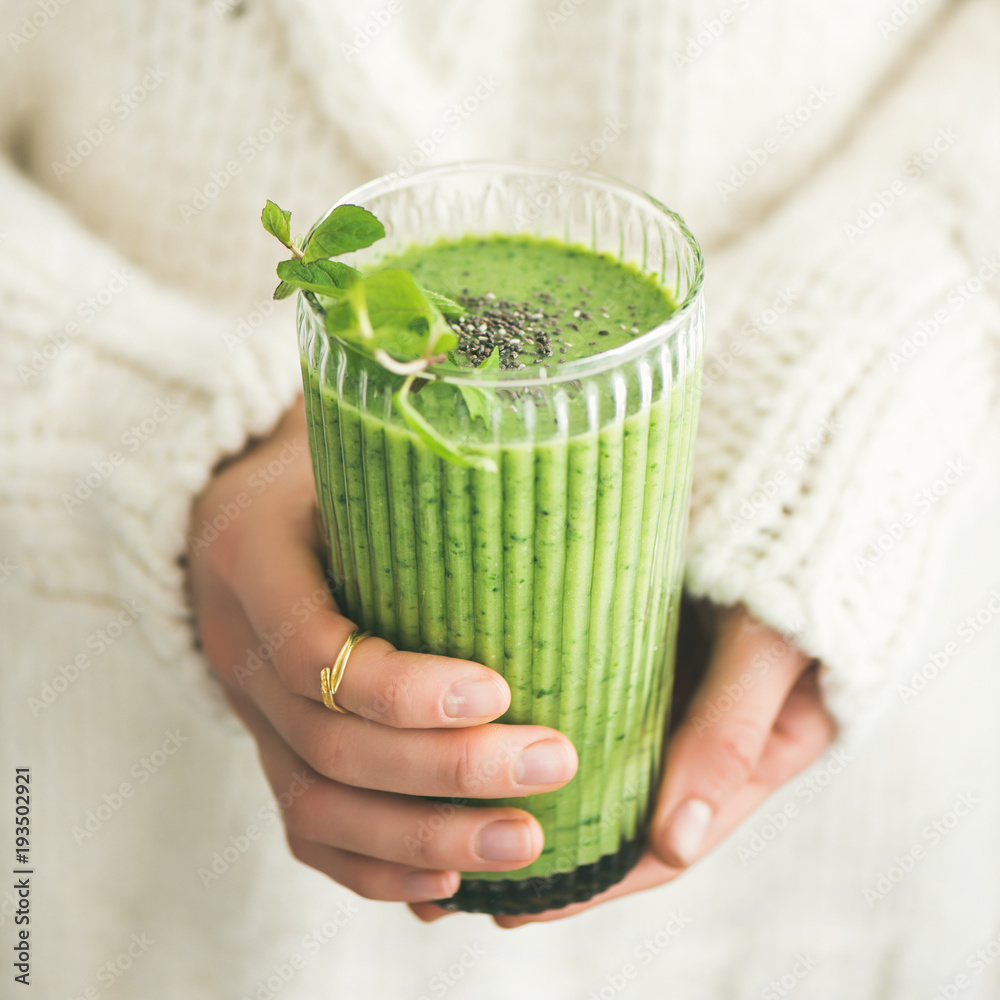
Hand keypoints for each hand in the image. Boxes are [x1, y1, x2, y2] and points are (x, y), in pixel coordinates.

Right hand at [185, 398, 577, 902]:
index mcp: (252, 552)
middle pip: (329, 743)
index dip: (403, 687)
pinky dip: (377, 867)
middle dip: (446, 770)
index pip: (311, 647)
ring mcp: (246, 707)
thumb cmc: (327, 466)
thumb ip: (435, 472)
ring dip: (424, 838)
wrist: (241, 503)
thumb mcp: (360, 447)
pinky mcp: (269, 746)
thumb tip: (581, 494)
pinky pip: (306, 829)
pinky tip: (451, 881)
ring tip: (525, 842)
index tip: (500, 688)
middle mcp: (234, 641)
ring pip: (317, 805)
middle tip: (553, 763)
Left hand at [412, 605, 834, 925]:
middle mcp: (702, 739)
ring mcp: (670, 696)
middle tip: (461, 885)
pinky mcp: (640, 654)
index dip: (592, 883)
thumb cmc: (794, 564)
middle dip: (550, 855)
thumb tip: (677, 843)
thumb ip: (732, 733)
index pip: (662, 846)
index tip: (518, 905)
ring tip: (453, 822)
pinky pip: (591, 707)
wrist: (799, 492)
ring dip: (537, 797)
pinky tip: (487, 741)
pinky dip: (544, 732)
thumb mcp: (767, 647)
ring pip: (601, 768)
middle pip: (621, 819)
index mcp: (749, 760)